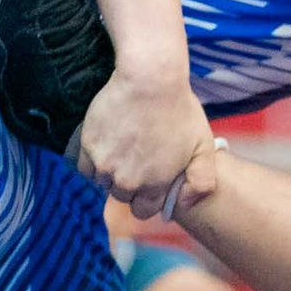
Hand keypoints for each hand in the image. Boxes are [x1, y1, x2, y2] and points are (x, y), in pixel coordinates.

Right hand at [73, 63, 213, 220]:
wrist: (150, 80)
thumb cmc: (179, 110)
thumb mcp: (204, 146)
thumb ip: (201, 182)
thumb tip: (183, 204)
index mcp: (155, 185)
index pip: (144, 211)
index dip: (148, 197)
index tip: (150, 178)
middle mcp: (128, 182)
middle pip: (123, 196)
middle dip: (131, 184)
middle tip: (139, 158)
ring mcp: (106, 166)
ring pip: (104, 182)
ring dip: (112, 172)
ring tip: (125, 147)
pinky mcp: (89, 148)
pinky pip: (86, 169)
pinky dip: (94, 161)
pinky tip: (109, 144)